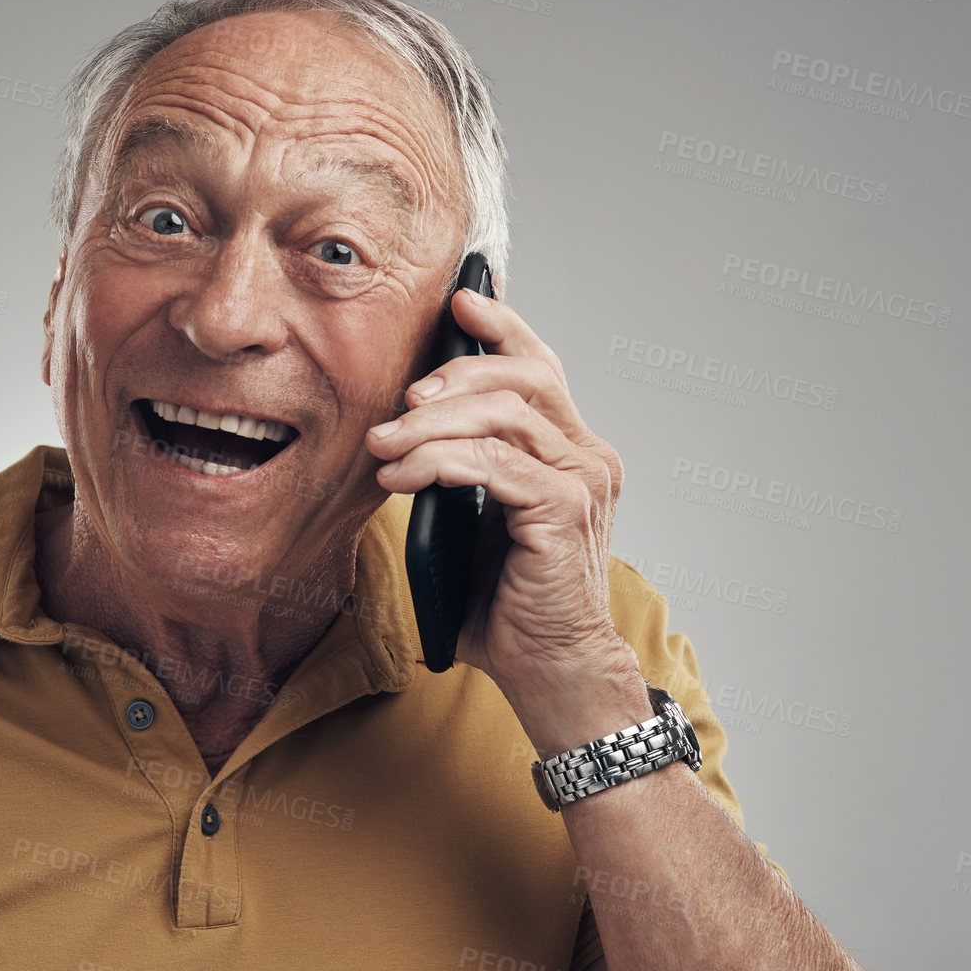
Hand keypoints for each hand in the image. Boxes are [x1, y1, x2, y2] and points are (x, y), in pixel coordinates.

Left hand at [364, 286, 638, 727]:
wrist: (549, 669)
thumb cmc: (508, 602)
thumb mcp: (477, 518)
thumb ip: (461, 469)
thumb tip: (400, 429)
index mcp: (570, 451)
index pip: (540, 366)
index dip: (502, 327)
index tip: (459, 301)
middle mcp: (586, 457)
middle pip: (524, 375)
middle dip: (454, 372)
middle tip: (400, 398)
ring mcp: (582, 481)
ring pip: (503, 414)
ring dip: (431, 423)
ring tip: (383, 445)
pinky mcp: (565, 511)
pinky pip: (494, 464)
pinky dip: (438, 462)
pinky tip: (400, 478)